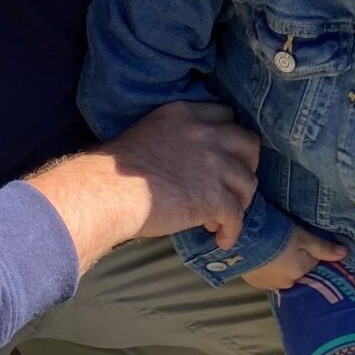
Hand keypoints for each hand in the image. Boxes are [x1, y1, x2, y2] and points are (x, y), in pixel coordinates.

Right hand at [30, 101, 258, 270]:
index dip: (229, 136)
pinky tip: (222, 239)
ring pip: (248, 181)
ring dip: (240, 200)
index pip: (225, 115)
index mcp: (186, 115)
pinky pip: (236, 215)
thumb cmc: (114, 169)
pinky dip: (232, 230)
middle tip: (233, 183)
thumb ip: (173, 138)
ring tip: (223, 216)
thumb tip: (183, 162)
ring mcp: (213, 165)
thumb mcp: (147, 133)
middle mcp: (205, 134)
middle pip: (248, 143)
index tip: (225, 153)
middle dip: (246, 163)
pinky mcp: (214, 197)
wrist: (106, 192)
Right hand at [237, 227, 344, 290]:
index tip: (300, 242)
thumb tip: (345, 254)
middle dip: (294, 261)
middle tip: (284, 244)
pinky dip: (267, 269)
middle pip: (297, 272)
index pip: (312, 263)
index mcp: (301, 272)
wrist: (244, 237)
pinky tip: (263, 257)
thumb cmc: (276, 234)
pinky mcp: (255, 283)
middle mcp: (287, 284)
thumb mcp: (304, 237)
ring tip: (272, 250)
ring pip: (282, 275)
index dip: (307, 251)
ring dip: (280, 267)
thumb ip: (324, 247)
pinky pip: (267, 277)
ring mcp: (270, 285)